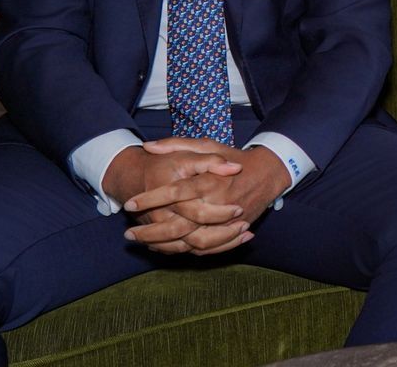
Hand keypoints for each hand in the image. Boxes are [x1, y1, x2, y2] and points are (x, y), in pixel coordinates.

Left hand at [120, 140, 291, 254]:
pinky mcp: (231, 232)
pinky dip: (184, 252)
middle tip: (129, 234)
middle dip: (151, 232)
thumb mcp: (208, 145)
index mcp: (210, 181)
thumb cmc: (234, 157)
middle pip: (180, 226)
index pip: (175, 192)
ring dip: (165, 246)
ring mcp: (226, 222)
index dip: (151, 198)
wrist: (267, 174)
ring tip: (143, 244)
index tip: (130, 203)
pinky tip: (166, 249)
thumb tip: (148, 146)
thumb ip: (177, 144)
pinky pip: (206, 249)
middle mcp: (218, 204)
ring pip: (191, 243)